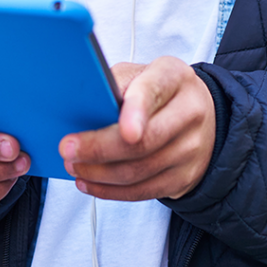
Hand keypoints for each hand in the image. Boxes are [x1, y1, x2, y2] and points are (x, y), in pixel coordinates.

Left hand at [58, 56, 215, 201]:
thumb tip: (80, 106)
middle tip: (68, 149)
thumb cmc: (158, 91)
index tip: (122, 130)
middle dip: (99, 149)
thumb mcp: (139, 74)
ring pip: (139, 171)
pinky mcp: (184, 177)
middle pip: (144, 141)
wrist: (198, 114)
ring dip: (99, 173)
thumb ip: (115, 85)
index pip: (153, 92)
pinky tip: (90, 182)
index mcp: (174, 77)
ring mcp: (191, 149)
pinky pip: (143, 191)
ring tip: (74, 165)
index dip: (137, 112)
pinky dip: (111, 190)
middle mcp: (189, 112)